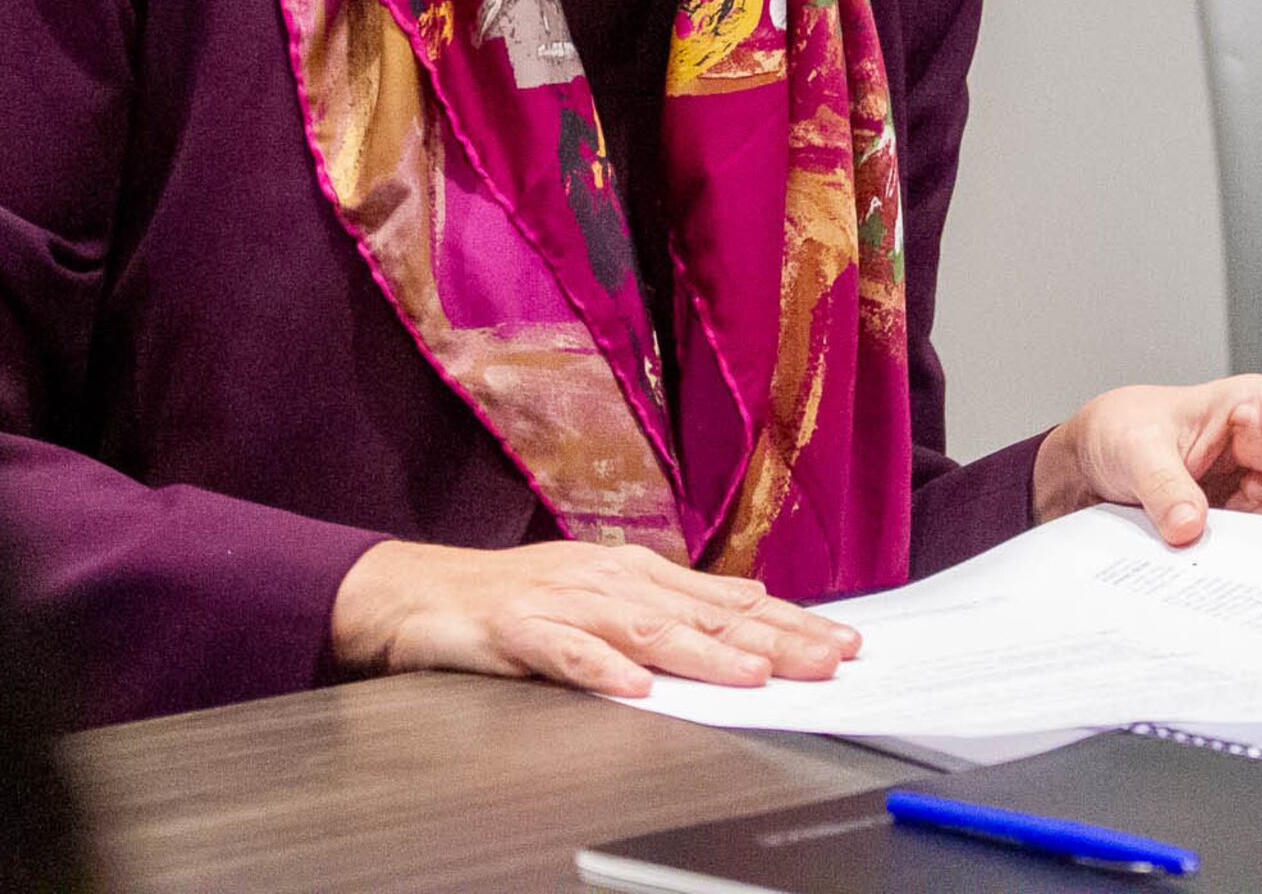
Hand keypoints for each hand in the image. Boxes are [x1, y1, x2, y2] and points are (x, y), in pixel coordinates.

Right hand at [326, 536, 859, 697]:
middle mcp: (610, 581)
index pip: (729, 600)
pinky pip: (562, 653)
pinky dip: (600, 668)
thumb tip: (750, 602)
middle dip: (772, 637)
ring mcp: (563, 602)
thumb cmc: (516, 599)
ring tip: (752, 675)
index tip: (844, 642)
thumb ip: (673, 603)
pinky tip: (634, 687)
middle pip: (704, 612)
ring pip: (645, 630)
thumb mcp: (604, 594)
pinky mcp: (515, 630)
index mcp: (637, 575)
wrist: (416, 593)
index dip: (789, 621)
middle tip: (828, 658)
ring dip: (703, 653)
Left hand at [1032, 375, 1261, 543]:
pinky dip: (1251, 558)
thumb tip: (1191, 525)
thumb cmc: (1122, 428)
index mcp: (1253, 405)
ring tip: (1240, 566)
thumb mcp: (1136, 449)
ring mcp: (1257, 481)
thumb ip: (1164, 486)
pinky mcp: (1243, 515)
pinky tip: (1231, 570)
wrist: (1095, 457)